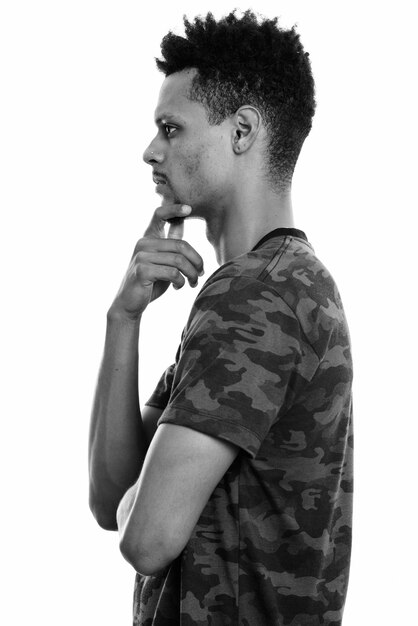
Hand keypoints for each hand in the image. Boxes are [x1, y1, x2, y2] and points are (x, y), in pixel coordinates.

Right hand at [109, 204, 203, 319]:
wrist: (130, 303)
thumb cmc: (150, 282)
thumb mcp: (162, 260)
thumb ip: (169, 243)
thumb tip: (181, 221)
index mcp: (148, 238)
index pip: (159, 215)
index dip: (174, 208)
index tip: (189, 208)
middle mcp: (143, 243)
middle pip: (181, 244)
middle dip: (196, 260)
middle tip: (200, 273)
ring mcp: (141, 256)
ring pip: (179, 260)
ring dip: (191, 273)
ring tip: (192, 282)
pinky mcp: (142, 271)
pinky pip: (172, 272)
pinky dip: (181, 281)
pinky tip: (179, 286)